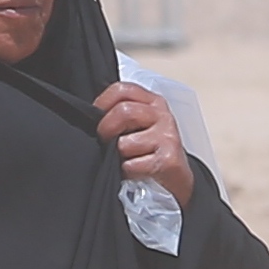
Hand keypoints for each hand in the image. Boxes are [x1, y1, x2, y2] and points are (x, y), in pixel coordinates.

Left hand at [95, 80, 188, 194]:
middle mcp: (162, 115)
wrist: (176, 179)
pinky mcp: (168, 160)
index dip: (102, 103)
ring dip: (118, 155)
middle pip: (123, 111)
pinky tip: (136, 171)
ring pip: (124, 142)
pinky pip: (130, 165)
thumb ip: (120, 113)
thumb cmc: (151, 152)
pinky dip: (127, 172)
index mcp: (153, 102)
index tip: (97, 116)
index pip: (122, 90)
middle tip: (106, 141)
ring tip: (127, 158)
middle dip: (106, 130)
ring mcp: (167, 137)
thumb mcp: (138, 125)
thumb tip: (92, 114)